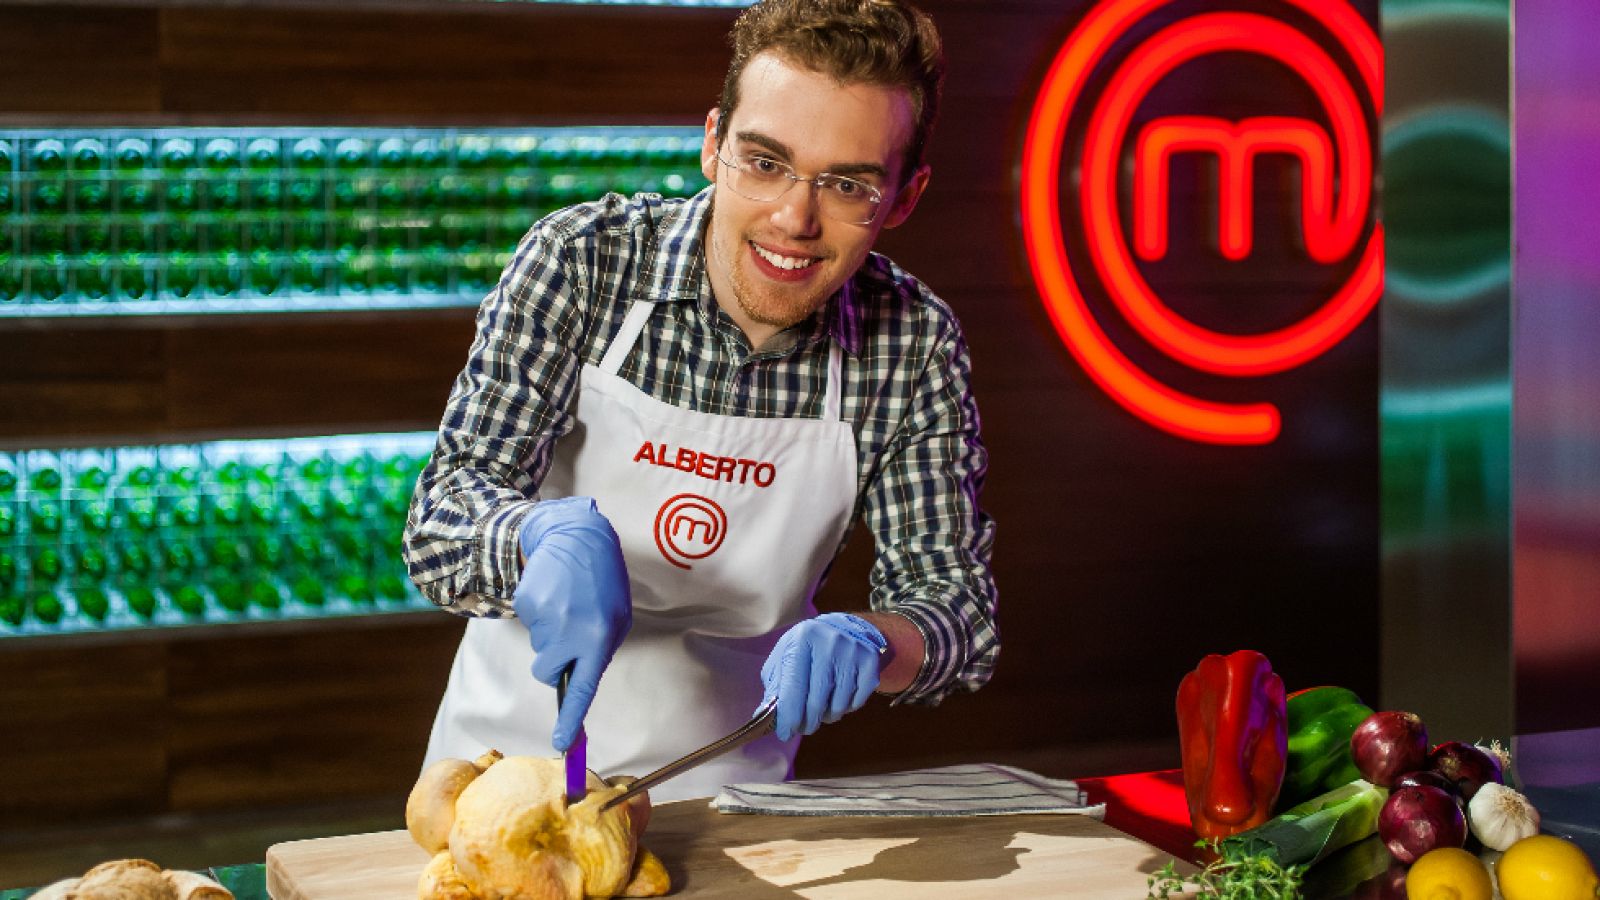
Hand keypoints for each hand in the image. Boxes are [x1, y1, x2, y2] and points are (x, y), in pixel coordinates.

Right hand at [512, 496, 631, 751]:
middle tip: (571, 629)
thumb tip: (576, 679)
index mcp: (599, 638)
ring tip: (567, 602)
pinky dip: (540, 614)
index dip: (571, 720)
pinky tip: (553, 591)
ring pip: (539, 648)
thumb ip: (599, 650)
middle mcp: (571, 632)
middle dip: (554, 660)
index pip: (582, 689)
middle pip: (548, 672)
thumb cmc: (602, 580)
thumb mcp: (616, 616)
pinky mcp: (527, 602)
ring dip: (551, 633)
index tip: (562, 745)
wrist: (575, 535)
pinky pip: (530, 624)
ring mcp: (546, 618)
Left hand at [759, 613, 886, 740]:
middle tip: (803, 728)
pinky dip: (845, 708)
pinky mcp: (870, 663)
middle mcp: (829, 644)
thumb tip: (765, 718)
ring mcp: (852, 653)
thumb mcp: (784, 658)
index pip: (794, 688)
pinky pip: (856, 703)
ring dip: (826, 716)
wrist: (843, 627)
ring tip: (820, 707)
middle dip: (807, 723)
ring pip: (838, 706)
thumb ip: (774, 687)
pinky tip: (838, 696)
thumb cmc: (806, 648)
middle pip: (816, 702)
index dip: (788, 717)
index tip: (785, 733)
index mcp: (802, 640)